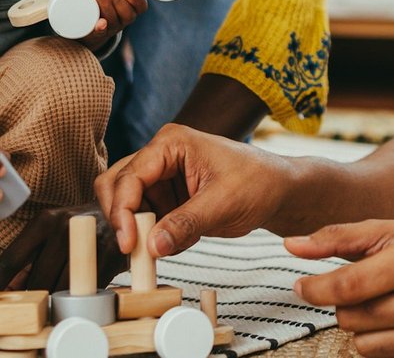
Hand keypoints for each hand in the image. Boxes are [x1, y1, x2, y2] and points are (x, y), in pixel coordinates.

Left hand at [0, 202, 124, 291]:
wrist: (119, 211)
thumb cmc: (76, 225)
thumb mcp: (50, 231)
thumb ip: (29, 257)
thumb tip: (9, 288)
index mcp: (45, 220)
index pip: (12, 258)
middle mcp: (65, 227)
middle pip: (37, 279)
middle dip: (31, 296)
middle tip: (29, 304)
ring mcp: (89, 241)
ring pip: (61, 288)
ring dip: (55, 299)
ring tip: (53, 299)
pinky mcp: (110, 255)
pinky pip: (87, 289)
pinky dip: (79, 296)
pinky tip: (78, 291)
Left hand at [79, 0, 147, 50]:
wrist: (89, 26)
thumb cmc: (101, 4)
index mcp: (131, 9)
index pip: (141, 6)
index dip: (137, 0)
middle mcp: (123, 20)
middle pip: (127, 14)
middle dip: (116, 0)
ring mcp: (112, 28)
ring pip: (113, 20)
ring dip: (106, 7)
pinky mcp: (99, 34)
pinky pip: (101, 33)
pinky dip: (100, 27)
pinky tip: (100, 23)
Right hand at [95, 123, 291, 257]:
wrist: (278, 191)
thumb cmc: (258, 182)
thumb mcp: (224, 203)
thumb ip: (186, 223)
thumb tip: (152, 246)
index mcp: (171, 143)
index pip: (130, 176)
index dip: (123, 210)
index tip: (129, 243)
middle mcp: (159, 157)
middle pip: (115, 184)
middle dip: (120, 217)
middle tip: (133, 249)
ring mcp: (161, 178)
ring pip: (125, 204)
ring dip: (134, 229)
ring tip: (158, 248)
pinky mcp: (166, 199)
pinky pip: (144, 220)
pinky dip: (151, 236)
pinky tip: (176, 242)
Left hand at [287, 220, 393, 357]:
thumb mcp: (389, 230)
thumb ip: (337, 237)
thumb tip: (291, 246)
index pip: (346, 287)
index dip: (315, 289)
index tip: (300, 286)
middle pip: (349, 317)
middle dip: (346, 302)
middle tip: (368, 285)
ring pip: (362, 344)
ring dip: (362, 325)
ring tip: (387, 302)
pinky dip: (382, 341)